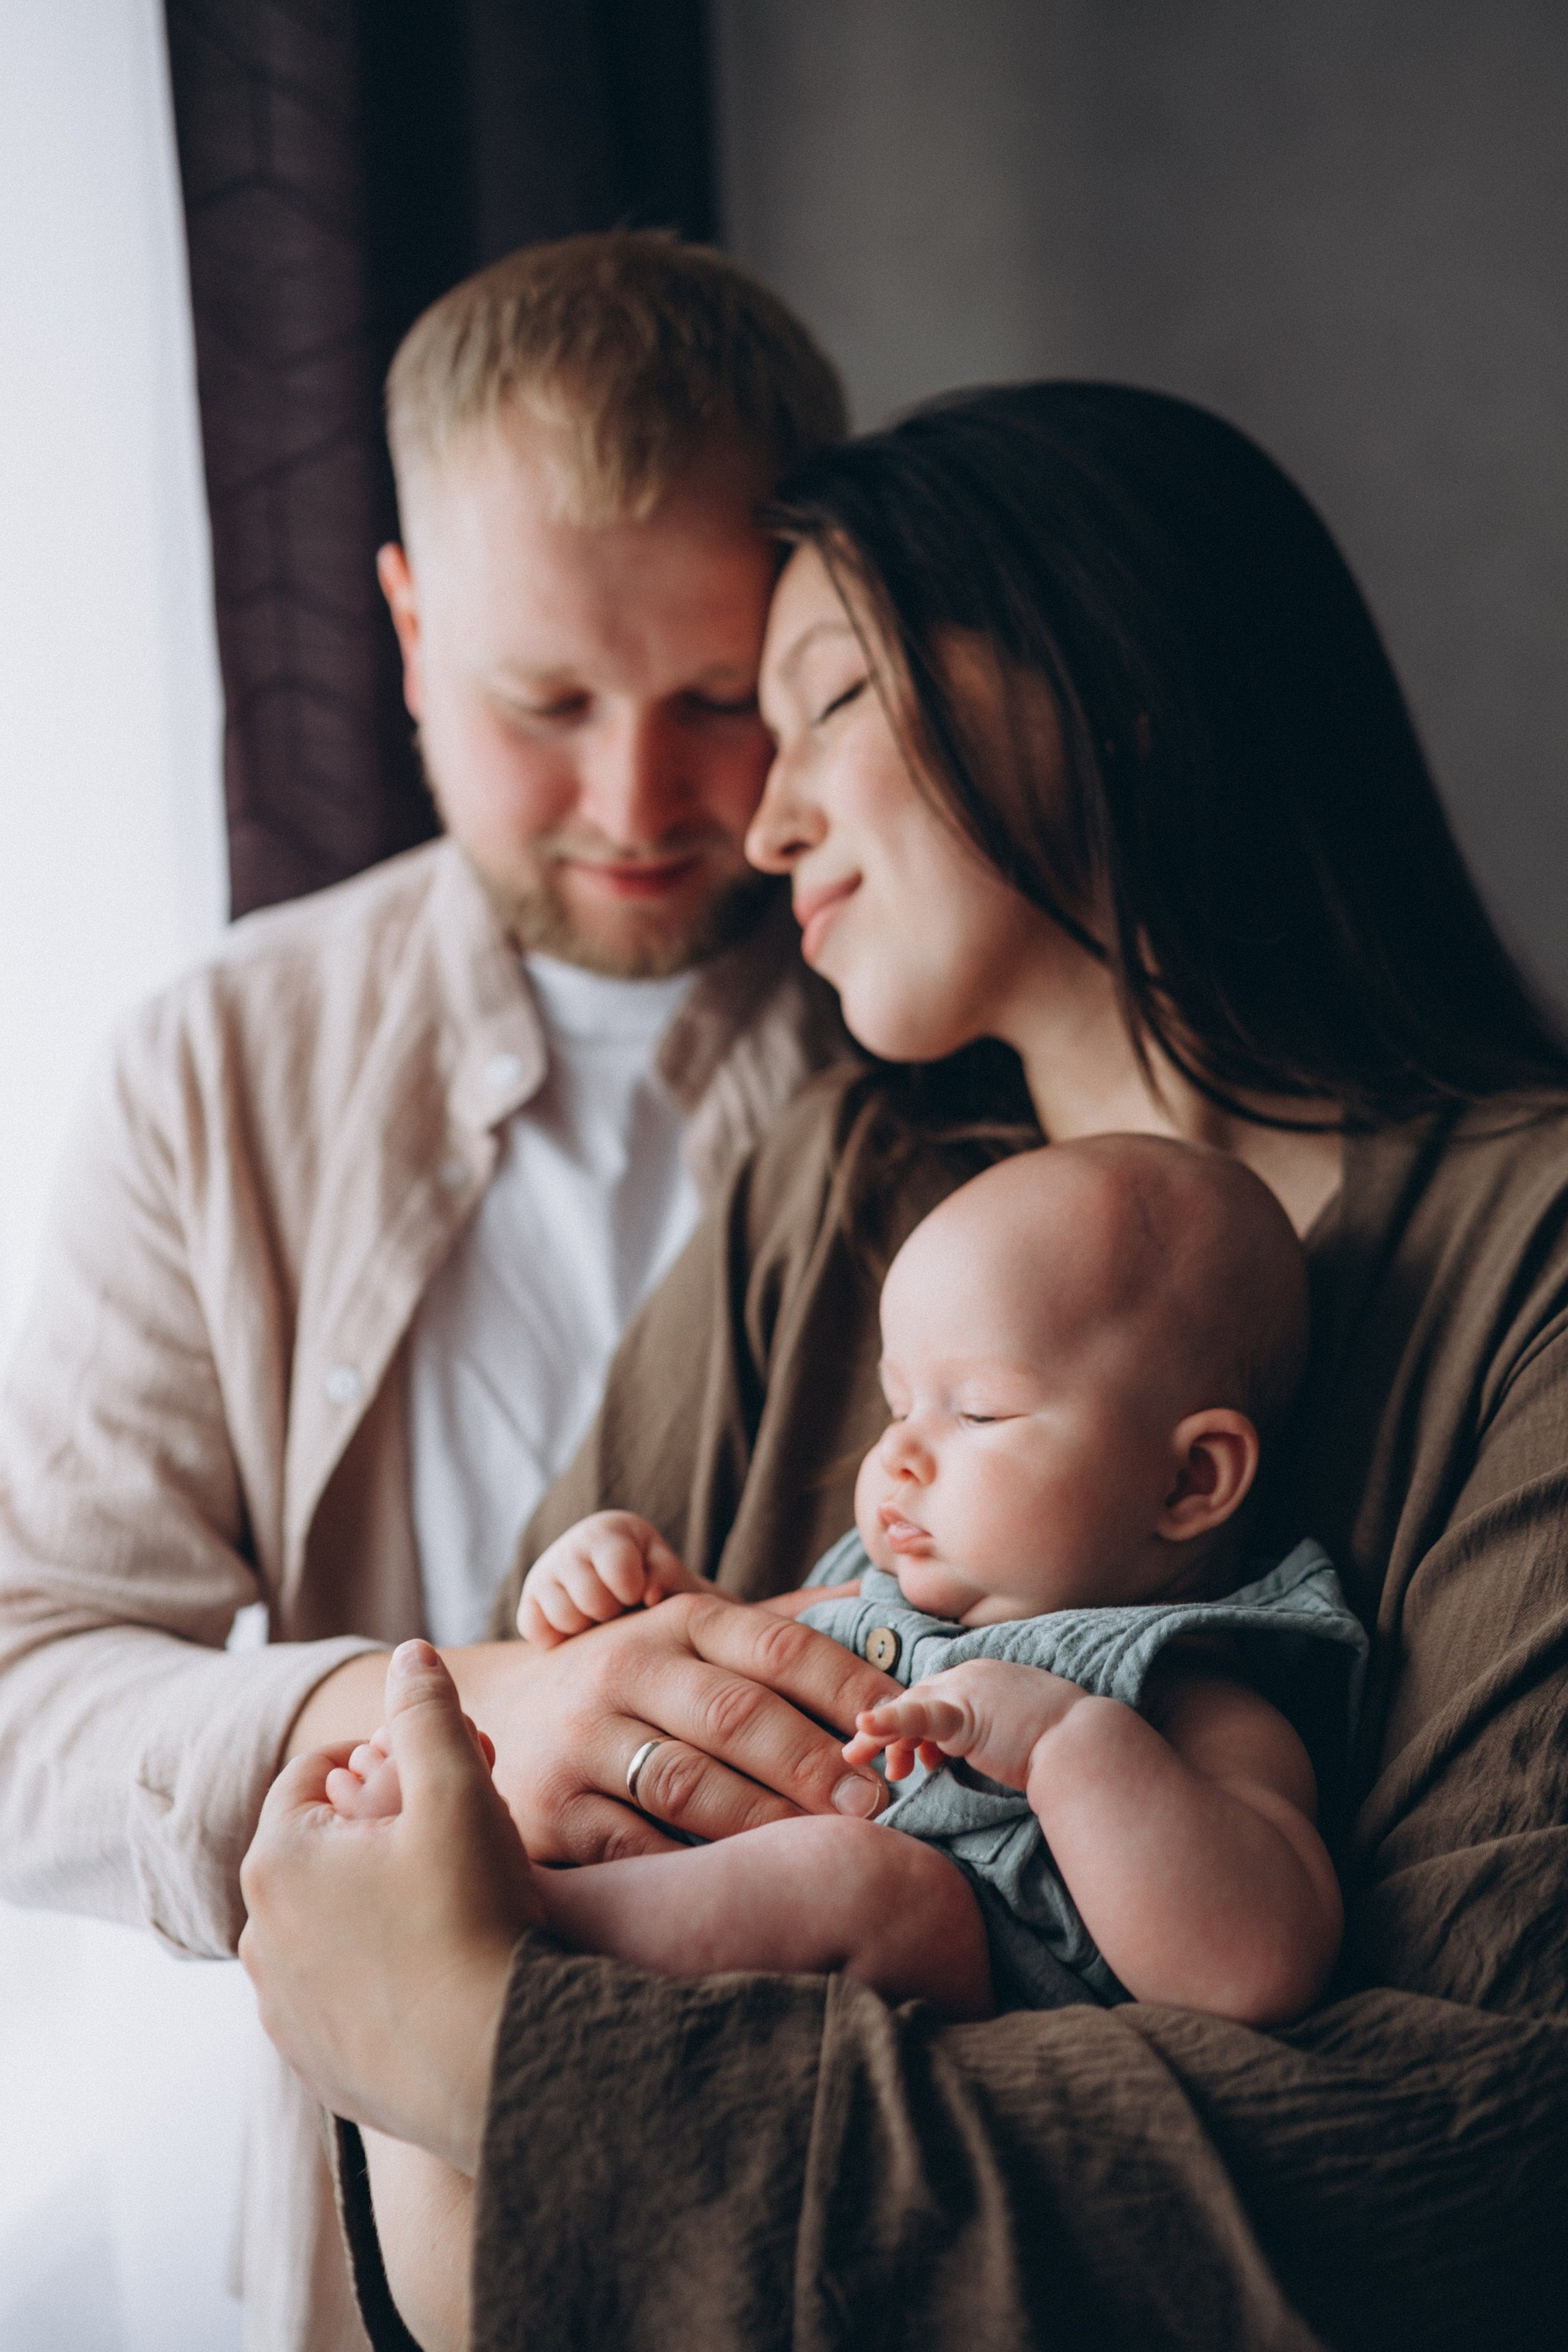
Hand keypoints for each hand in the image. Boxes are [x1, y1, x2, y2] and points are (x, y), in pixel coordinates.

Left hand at [240, 1642, 538, 2171]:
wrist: (496, 2066)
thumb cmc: (476, 1915)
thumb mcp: (459, 1789)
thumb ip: (428, 1711)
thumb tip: (409, 1654)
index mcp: (278, 1860)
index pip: (309, 1775)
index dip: (372, 1753)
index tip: (424, 1760)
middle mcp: (259, 1936)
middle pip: (319, 1850)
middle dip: (379, 1825)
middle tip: (453, 1822)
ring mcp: (283, 2009)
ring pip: (327, 1924)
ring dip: (374, 1899)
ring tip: (450, 1895)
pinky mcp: (316, 2064)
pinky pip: (340, 1994)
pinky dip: (377, 1969)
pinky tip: (439, 1964)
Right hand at [446, 1593, 899, 1863]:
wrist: (498, 1715)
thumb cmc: (631, 1683)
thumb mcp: (689, 1637)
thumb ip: (776, 1627)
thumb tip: (875, 1594)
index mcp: (676, 1622)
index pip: (777, 1646)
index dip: (848, 1686)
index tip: (903, 1724)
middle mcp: (626, 1668)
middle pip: (736, 1713)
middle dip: (814, 1760)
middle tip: (877, 1802)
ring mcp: (583, 1738)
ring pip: (687, 1782)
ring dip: (764, 1818)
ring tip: (823, 1846)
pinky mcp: (551, 1809)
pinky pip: (633, 1846)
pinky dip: (690, 1870)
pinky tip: (741, 1886)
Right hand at [517, 1511, 708, 1647]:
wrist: (629, 1605)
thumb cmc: (657, 1588)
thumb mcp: (672, 1577)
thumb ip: (669, 1578)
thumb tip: (650, 1595)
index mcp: (608, 1531)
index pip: (615, 1566)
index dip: (631, 1589)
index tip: (638, 1596)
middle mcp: (570, 1546)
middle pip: (590, 1598)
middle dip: (611, 1612)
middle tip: (620, 1611)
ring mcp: (544, 1574)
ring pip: (563, 1617)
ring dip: (587, 1628)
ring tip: (602, 1621)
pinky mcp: (528, 1603)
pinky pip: (535, 1630)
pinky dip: (558, 1639)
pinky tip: (580, 1633)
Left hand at [844, 1658, 1086, 1788]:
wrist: (1087, 1748)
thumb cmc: (1066, 1748)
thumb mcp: (1023, 1733)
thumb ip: (995, 1736)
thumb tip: (987, 1755)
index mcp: (987, 1678)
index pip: (938, 1698)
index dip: (915, 1726)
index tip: (911, 1758)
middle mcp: (973, 1675)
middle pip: (917, 1700)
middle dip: (887, 1730)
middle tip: (861, 1757)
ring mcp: (967, 1690)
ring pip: (909, 1710)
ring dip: (880, 1736)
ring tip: (858, 1758)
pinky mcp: (963, 1714)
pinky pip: (917, 1717)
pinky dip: (888, 1722)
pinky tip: (864, 1727)